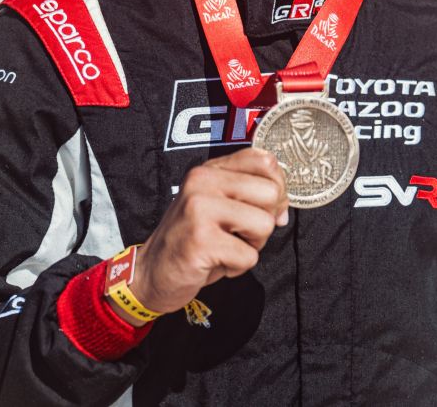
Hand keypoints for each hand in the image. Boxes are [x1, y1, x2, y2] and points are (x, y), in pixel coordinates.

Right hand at [120, 148, 288, 320]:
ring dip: (251, 246)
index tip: (260, 208)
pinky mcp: (200, 240)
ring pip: (264, 225)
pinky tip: (214, 262)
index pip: (265, 161)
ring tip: (225, 248)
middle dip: (264, 222)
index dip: (276, 188)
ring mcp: (199, 209)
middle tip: (236, 234)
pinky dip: (237, 267)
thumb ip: (250, 195)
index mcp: (210, 169)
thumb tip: (283, 208)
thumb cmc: (193, 240)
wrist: (152, 274)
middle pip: (271, 194)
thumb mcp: (218, 205)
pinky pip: (249, 256)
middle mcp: (202, 181)